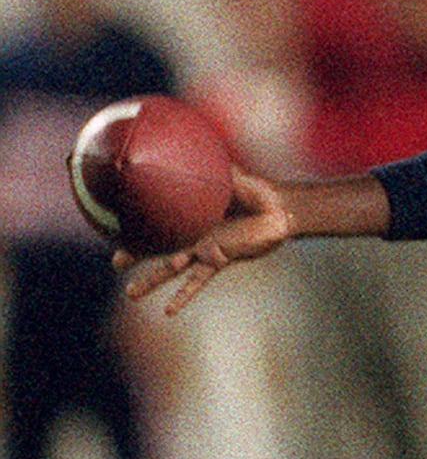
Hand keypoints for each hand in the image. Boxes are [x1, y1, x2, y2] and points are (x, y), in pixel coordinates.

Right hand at [116, 165, 293, 315]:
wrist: (279, 210)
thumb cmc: (256, 190)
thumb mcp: (232, 175)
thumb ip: (215, 167)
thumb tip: (196, 148)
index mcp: (192, 214)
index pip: (160, 219)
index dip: (138, 223)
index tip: (114, 225)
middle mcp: (193, 233)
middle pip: (158, 247)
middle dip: (136, 254)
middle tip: (115, 263)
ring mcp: (204, 248)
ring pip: (171, 268)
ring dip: (152, 280)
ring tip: (131, 294)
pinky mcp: (218, 259)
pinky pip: (198, 280)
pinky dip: (183, 295)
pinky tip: (168, 311)